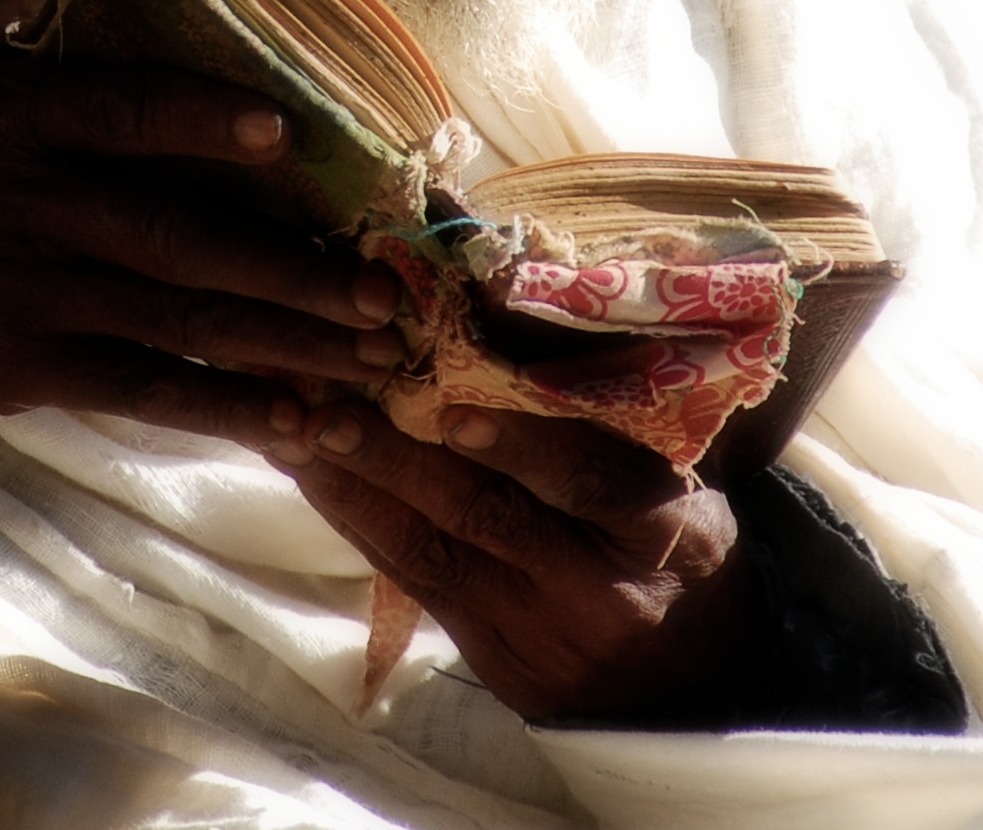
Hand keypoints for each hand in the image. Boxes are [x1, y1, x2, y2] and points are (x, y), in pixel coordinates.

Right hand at [0, 0, 403, 455]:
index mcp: (10, 115)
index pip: (118, 111)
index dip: (200, 121)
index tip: (283, 135)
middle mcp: (27, 205)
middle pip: (177, 236)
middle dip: (293, 271)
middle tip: (389, 293)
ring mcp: (30, 294)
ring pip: (178, 320)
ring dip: (287, 346)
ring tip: (376, 362)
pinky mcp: (28, 366)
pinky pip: (143, 389)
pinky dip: (223, 408)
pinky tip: (297, 423)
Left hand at [276, 404, 770, 722]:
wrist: (689, 684)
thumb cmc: (682, 543)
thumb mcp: (686, 480)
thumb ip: (625, 410)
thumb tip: (529, 298)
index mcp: (665, 531)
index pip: (593, 484)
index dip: (523, 447)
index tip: (455, 409)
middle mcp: (595, 586)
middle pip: (487, 518)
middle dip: (398, 459)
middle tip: (327, 403)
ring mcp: (535, 628)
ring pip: (430, 552)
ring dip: (355, 485)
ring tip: (294, 427)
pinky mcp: (489, 655)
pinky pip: (413, 582)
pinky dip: (359, 522)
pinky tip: (313, 475)